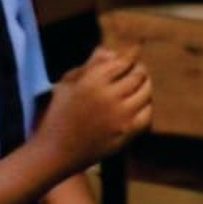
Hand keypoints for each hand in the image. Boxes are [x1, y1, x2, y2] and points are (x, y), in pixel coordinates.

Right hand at [39, 46, 153, 172]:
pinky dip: (146, 106)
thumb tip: (111, 51)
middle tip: (137, 68)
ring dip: (145, 85)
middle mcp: (110, 96)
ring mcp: (121, 116)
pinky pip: (147, 114)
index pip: (124, 61)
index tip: (134, 51)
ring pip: (146, 92)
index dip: (131, 55)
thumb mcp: (67, 84)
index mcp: (93, 81)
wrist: (54, 152)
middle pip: (139, 74)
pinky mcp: (126, 133)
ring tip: (140, 84)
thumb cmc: (57, 114)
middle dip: (139, 69)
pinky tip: (139, 104)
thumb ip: (90, 65)